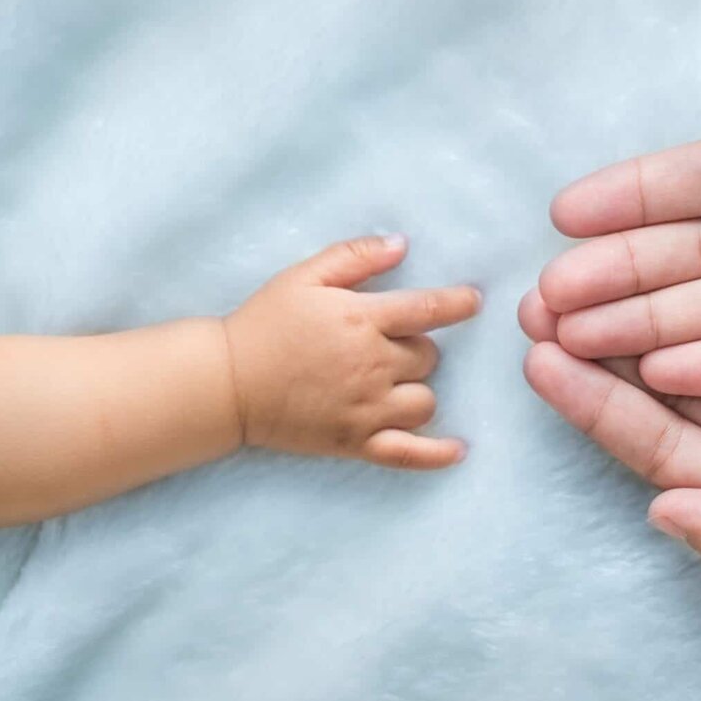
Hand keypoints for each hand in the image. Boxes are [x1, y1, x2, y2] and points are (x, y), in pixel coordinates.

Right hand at [223, 236, 479, 468]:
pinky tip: (459, 450)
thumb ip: (356, 256)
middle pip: (428, 358)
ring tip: (394, 384)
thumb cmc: (265, 323)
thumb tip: (403, 245)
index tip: (474, 301)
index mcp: (361, 320)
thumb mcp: (304, 276)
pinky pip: (409, 454)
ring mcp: (366, 409)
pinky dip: (437, 455)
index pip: (428, 310)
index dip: (457, 304)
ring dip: (417, 390)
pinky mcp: (355, 443)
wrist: (226, 383)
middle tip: (384, 346)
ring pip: (425, 401)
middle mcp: (372, 366)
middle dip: (416, 349)